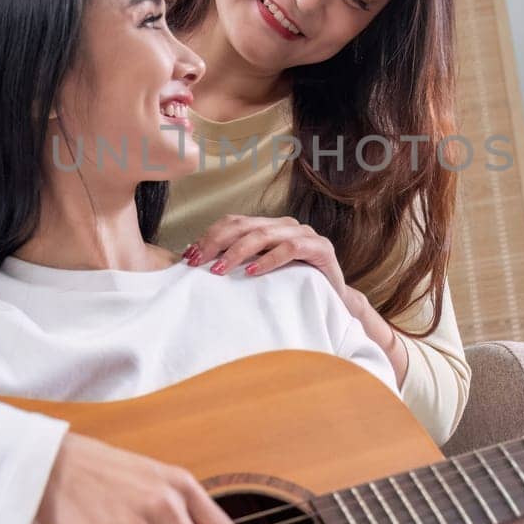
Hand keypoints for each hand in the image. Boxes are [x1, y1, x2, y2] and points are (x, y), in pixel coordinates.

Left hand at [183, 214, 409, 387]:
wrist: (335, 301)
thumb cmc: (293, 287)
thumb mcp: (260, 272)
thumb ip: (237, 263)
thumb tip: (194, 261)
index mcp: (269, 226)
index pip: (234, 222)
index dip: (209, 236)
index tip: (189, 256)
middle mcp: (285, 225)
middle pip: (245, 225)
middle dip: (217, 242)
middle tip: (198, 262)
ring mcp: (305, 234)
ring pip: (264, 234)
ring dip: (237, 251)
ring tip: (218, 269)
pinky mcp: (321, 248)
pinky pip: (291, 249)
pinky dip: (269, 259)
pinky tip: (252, 271)